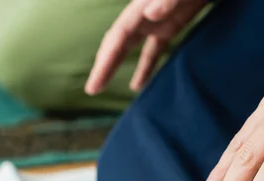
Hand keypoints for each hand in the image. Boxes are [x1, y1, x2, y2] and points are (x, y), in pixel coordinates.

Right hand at [85, 0, 205, 94]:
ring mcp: (157, 21)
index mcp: (142, 6)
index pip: (118, 37)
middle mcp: (145, 14)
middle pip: (118, 43)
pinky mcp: (172, 25)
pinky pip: (154, 50)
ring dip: (118, 66)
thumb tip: (150, 14)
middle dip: (104, 65)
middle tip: (91, 89)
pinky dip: (146, 66)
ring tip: (104, 87)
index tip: (95, 83)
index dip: (105, 60)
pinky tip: (138, 85)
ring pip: (131, 47)